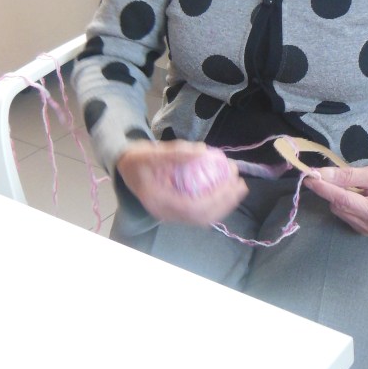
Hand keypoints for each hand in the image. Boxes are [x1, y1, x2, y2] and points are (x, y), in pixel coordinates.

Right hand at [116, 141, 247, 224]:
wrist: (126, 167)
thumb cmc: (139, 158)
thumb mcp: (154, 151)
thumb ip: (178, 153)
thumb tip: (204, 152)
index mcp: (158, 201)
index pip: (193, 207)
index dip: (216, 198)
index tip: (232, 182)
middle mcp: (165, 213)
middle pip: (202, 216)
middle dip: (225, 201)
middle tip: (240, 183)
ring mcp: (171, 215)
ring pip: (203, 218)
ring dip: (223, 204)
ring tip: (238, 187)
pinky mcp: (177, 211)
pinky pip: (200, 213)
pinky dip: (216, 204)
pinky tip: (227, 192)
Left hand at [305, 158, 367, 234]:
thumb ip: (347, 175)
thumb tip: (321, 174)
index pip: (342, 200)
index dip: (323, 188)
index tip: (308, 177)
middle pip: (338, 205)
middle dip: (333, 189)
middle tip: (336, 173)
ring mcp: (366, 230)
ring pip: (338, 209)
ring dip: (339, 195)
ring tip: (358, 186)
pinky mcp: (362, 229)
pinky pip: (343, 212)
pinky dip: (344, 201)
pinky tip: (357, 194)